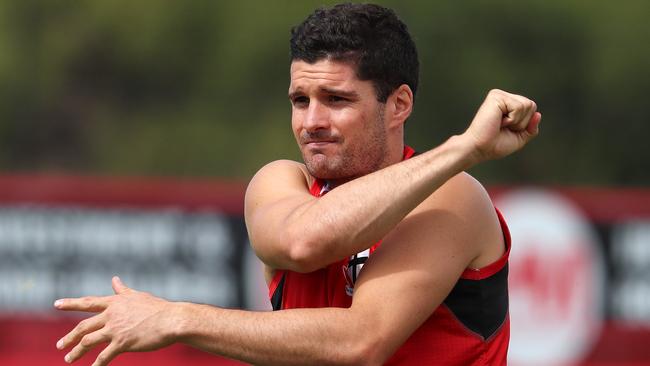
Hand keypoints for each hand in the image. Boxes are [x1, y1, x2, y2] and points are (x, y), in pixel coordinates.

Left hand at [54, 276, 177, 365]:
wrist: (171, 320)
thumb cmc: (157, 308)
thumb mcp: (137, 296)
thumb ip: (122, 290)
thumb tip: (114, 280)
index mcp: (114, 302)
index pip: (88, 303)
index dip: (71, 303)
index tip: (56, 304)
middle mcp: (111, 315)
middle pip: (83, 326)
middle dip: (69, 337)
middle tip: (60, 345)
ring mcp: (116, 329)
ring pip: (88, 341)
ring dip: (76, 352)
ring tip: (68, 359)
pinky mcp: (123, 343)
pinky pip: (104, 356)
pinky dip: (97, 364)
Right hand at [462, 89, 540, 162]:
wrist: (480, 149)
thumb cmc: (495, 145)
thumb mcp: (519, 138)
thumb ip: (531, 128)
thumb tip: (538, 114)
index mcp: (508, 104)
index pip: (532, 108)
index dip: (525, 124)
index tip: (508, 130)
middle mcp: (503, 97)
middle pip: (531, 105)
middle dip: (522, 122)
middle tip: (504, 128)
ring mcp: (499, 95)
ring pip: (527, 105)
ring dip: (516, 121)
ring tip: (500, 124)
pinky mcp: (496, 96)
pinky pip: (518, 106)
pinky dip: (512, 119)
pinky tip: (498, 121)